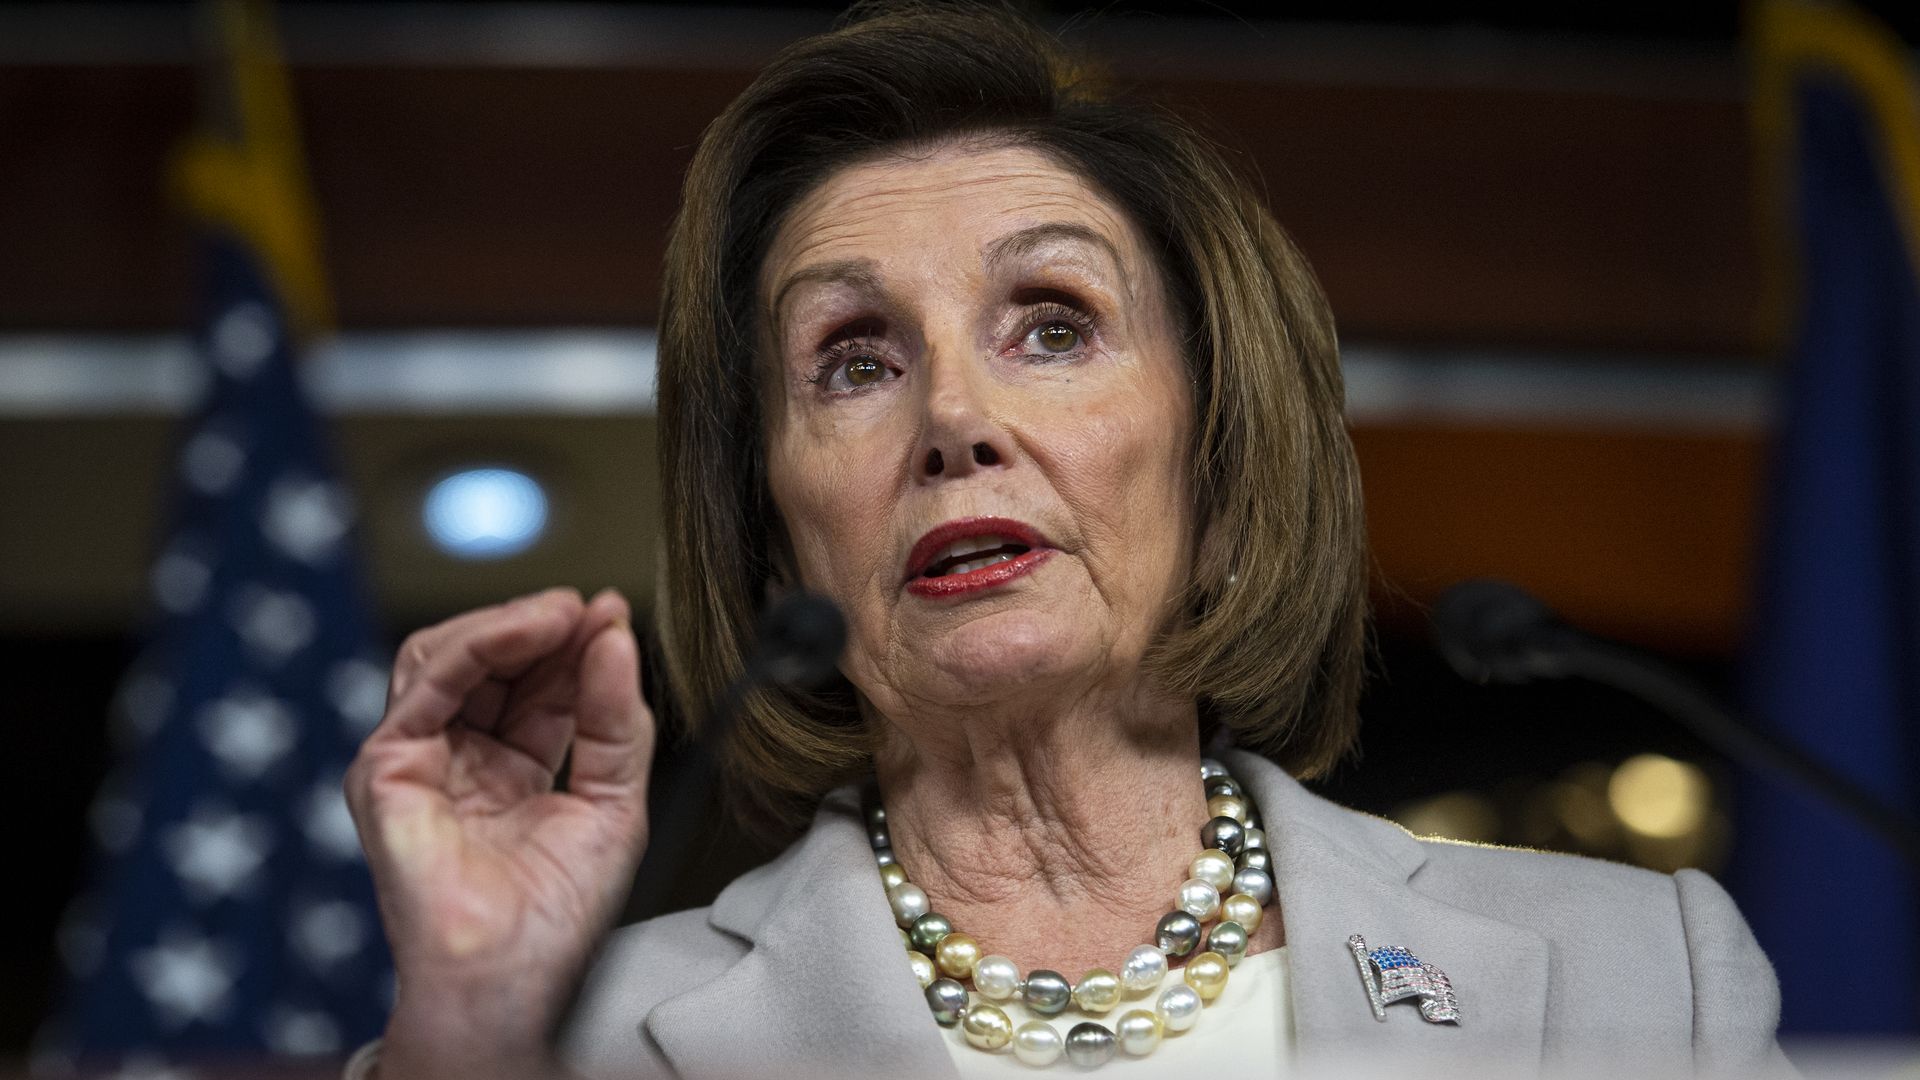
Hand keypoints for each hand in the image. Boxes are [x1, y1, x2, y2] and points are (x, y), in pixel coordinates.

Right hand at [344, 587, 652, 1076]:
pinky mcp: (386, 766)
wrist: (515, 972)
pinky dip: (480, 645)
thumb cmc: (557, 911)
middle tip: (595, 609)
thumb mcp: (613, 798)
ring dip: (512, 623)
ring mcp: (417, 757)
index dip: (576, 645)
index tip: (615, 614)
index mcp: (510, 764)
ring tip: (566, 615)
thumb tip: (615, 633)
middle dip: (547, 627)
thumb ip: (617, 719)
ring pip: (448, 653)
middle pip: (493, 659)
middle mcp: (459, 755)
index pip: (539, 682)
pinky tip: (531, 630)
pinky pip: (429, 682)